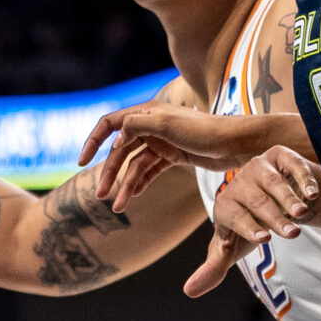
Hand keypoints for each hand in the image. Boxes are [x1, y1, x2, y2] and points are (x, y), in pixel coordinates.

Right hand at [78, 104, 299, 211]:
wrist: (238, 144)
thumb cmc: (207, 131)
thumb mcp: (169, 125)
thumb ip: (139, 125)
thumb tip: (115, 136)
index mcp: (146, 112)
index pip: (109, 124)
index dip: (92, 142)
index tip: (82, 162)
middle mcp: (151, 125)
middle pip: (121, 151)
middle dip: (110, 173)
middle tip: (101, 195)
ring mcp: (162, 141)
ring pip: (135, 165)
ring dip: (126, 185)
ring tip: (119, 207)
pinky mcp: (173, 156)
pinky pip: (149, 171)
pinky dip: (140, 184)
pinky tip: (133, 199)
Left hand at [184, 147, 320, 296]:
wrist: (270, 200)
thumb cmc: (249, 227)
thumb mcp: (232, 248)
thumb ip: (214, 268)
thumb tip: (189, 291)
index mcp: (224, 205)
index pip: (234, 216)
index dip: (248, 228)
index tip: (264, 239)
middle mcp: (240, 183)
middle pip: (257, 201)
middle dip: (275, 218)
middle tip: (292, 234)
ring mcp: (259, 166)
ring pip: (274, 182)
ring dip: (289, 198)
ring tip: (302, 213)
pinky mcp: (279, 155)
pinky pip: (291, 163)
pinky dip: (302, 177)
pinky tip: (312, 193)